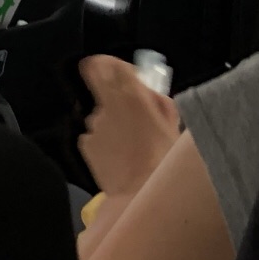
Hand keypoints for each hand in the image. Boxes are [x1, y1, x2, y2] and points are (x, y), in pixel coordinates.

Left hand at [78, 55, 180, 198]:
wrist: (142, 195)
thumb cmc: (165, 161)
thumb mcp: (172, 127)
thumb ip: (159, 103)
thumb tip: (149, 93)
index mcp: (131, 96)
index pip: (108, 64)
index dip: (114, 67)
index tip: (126, 78)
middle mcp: (107, 105)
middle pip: (101, 85)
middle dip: (114, 95)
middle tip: (132, 114)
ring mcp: (93, 125)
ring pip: (102, 115)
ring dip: (114, 124)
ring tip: (132, 147)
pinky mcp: (85, 144)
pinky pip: (96, 136)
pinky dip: (106, 143)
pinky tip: (120, 159)